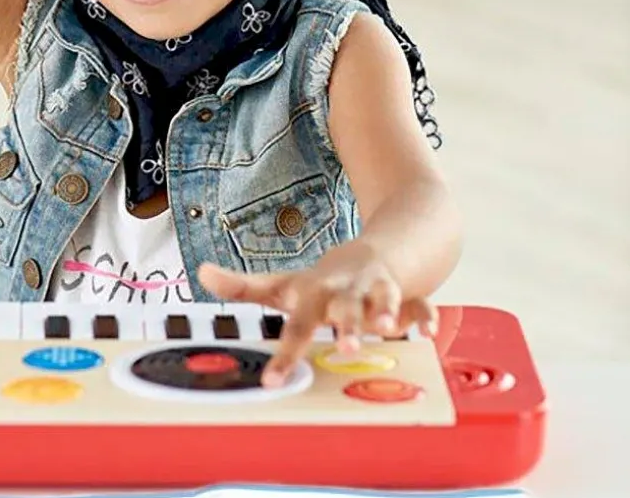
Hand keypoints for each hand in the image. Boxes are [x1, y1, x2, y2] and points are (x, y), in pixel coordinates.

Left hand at [198, 250, 437, 387]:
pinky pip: (420, 304)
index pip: (296, 323)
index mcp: (316, 293)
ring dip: (386, 312)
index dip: (286, 352)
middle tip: (345, 346)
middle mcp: (346, 291)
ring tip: (387, 327)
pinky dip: (425, 316)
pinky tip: (428, 332)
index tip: (274, 381)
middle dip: (346, 324)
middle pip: (344, 306)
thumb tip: (201, 274)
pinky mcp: (406, 295)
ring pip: (383, 299)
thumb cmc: (328, 279)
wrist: (381, 247)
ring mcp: (377, 291)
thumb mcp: (287, 283)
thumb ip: (245, 286)